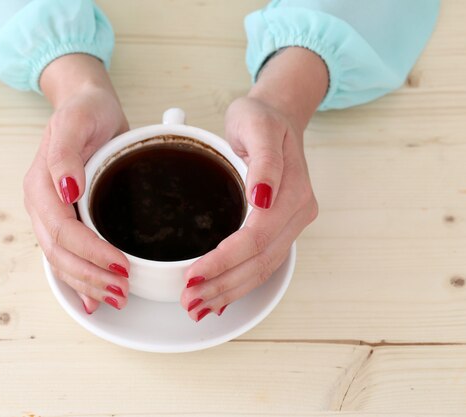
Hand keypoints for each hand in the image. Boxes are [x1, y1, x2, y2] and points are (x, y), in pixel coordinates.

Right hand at [24, 55, 129, 313]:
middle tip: (122, 292)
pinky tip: (93, 298)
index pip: (62, 230)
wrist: (87, 106)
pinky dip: (80, 280)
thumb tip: (68, 189)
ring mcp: (52, 214)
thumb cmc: (85, 111)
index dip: (90, 252)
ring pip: (61, 261)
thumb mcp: (77, 121)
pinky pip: (67, 256)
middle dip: (90, 277)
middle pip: (59, 253)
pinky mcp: (67, 218)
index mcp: (41, 185)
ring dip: (86, 284)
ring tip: (116, 298)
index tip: (120, 266)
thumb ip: (66, 154)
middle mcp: (42, 205)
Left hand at [180, 47, 328, 320]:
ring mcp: (293, 222)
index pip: (256, 236)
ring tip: (198, 307)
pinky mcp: (283, 227)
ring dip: (231, 291)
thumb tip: (262, 199)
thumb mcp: (256, 125)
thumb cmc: (260, 118)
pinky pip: (265, 262)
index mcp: (292, 190)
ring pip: (264, 268)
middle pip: (260, 260)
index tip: (192, 275)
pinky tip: (221, 298)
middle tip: (188, 301)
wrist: (278, 116)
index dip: (225, 260)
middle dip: (223, 284)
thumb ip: (264, 162)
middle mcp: (298, 211)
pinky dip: (241, 283)